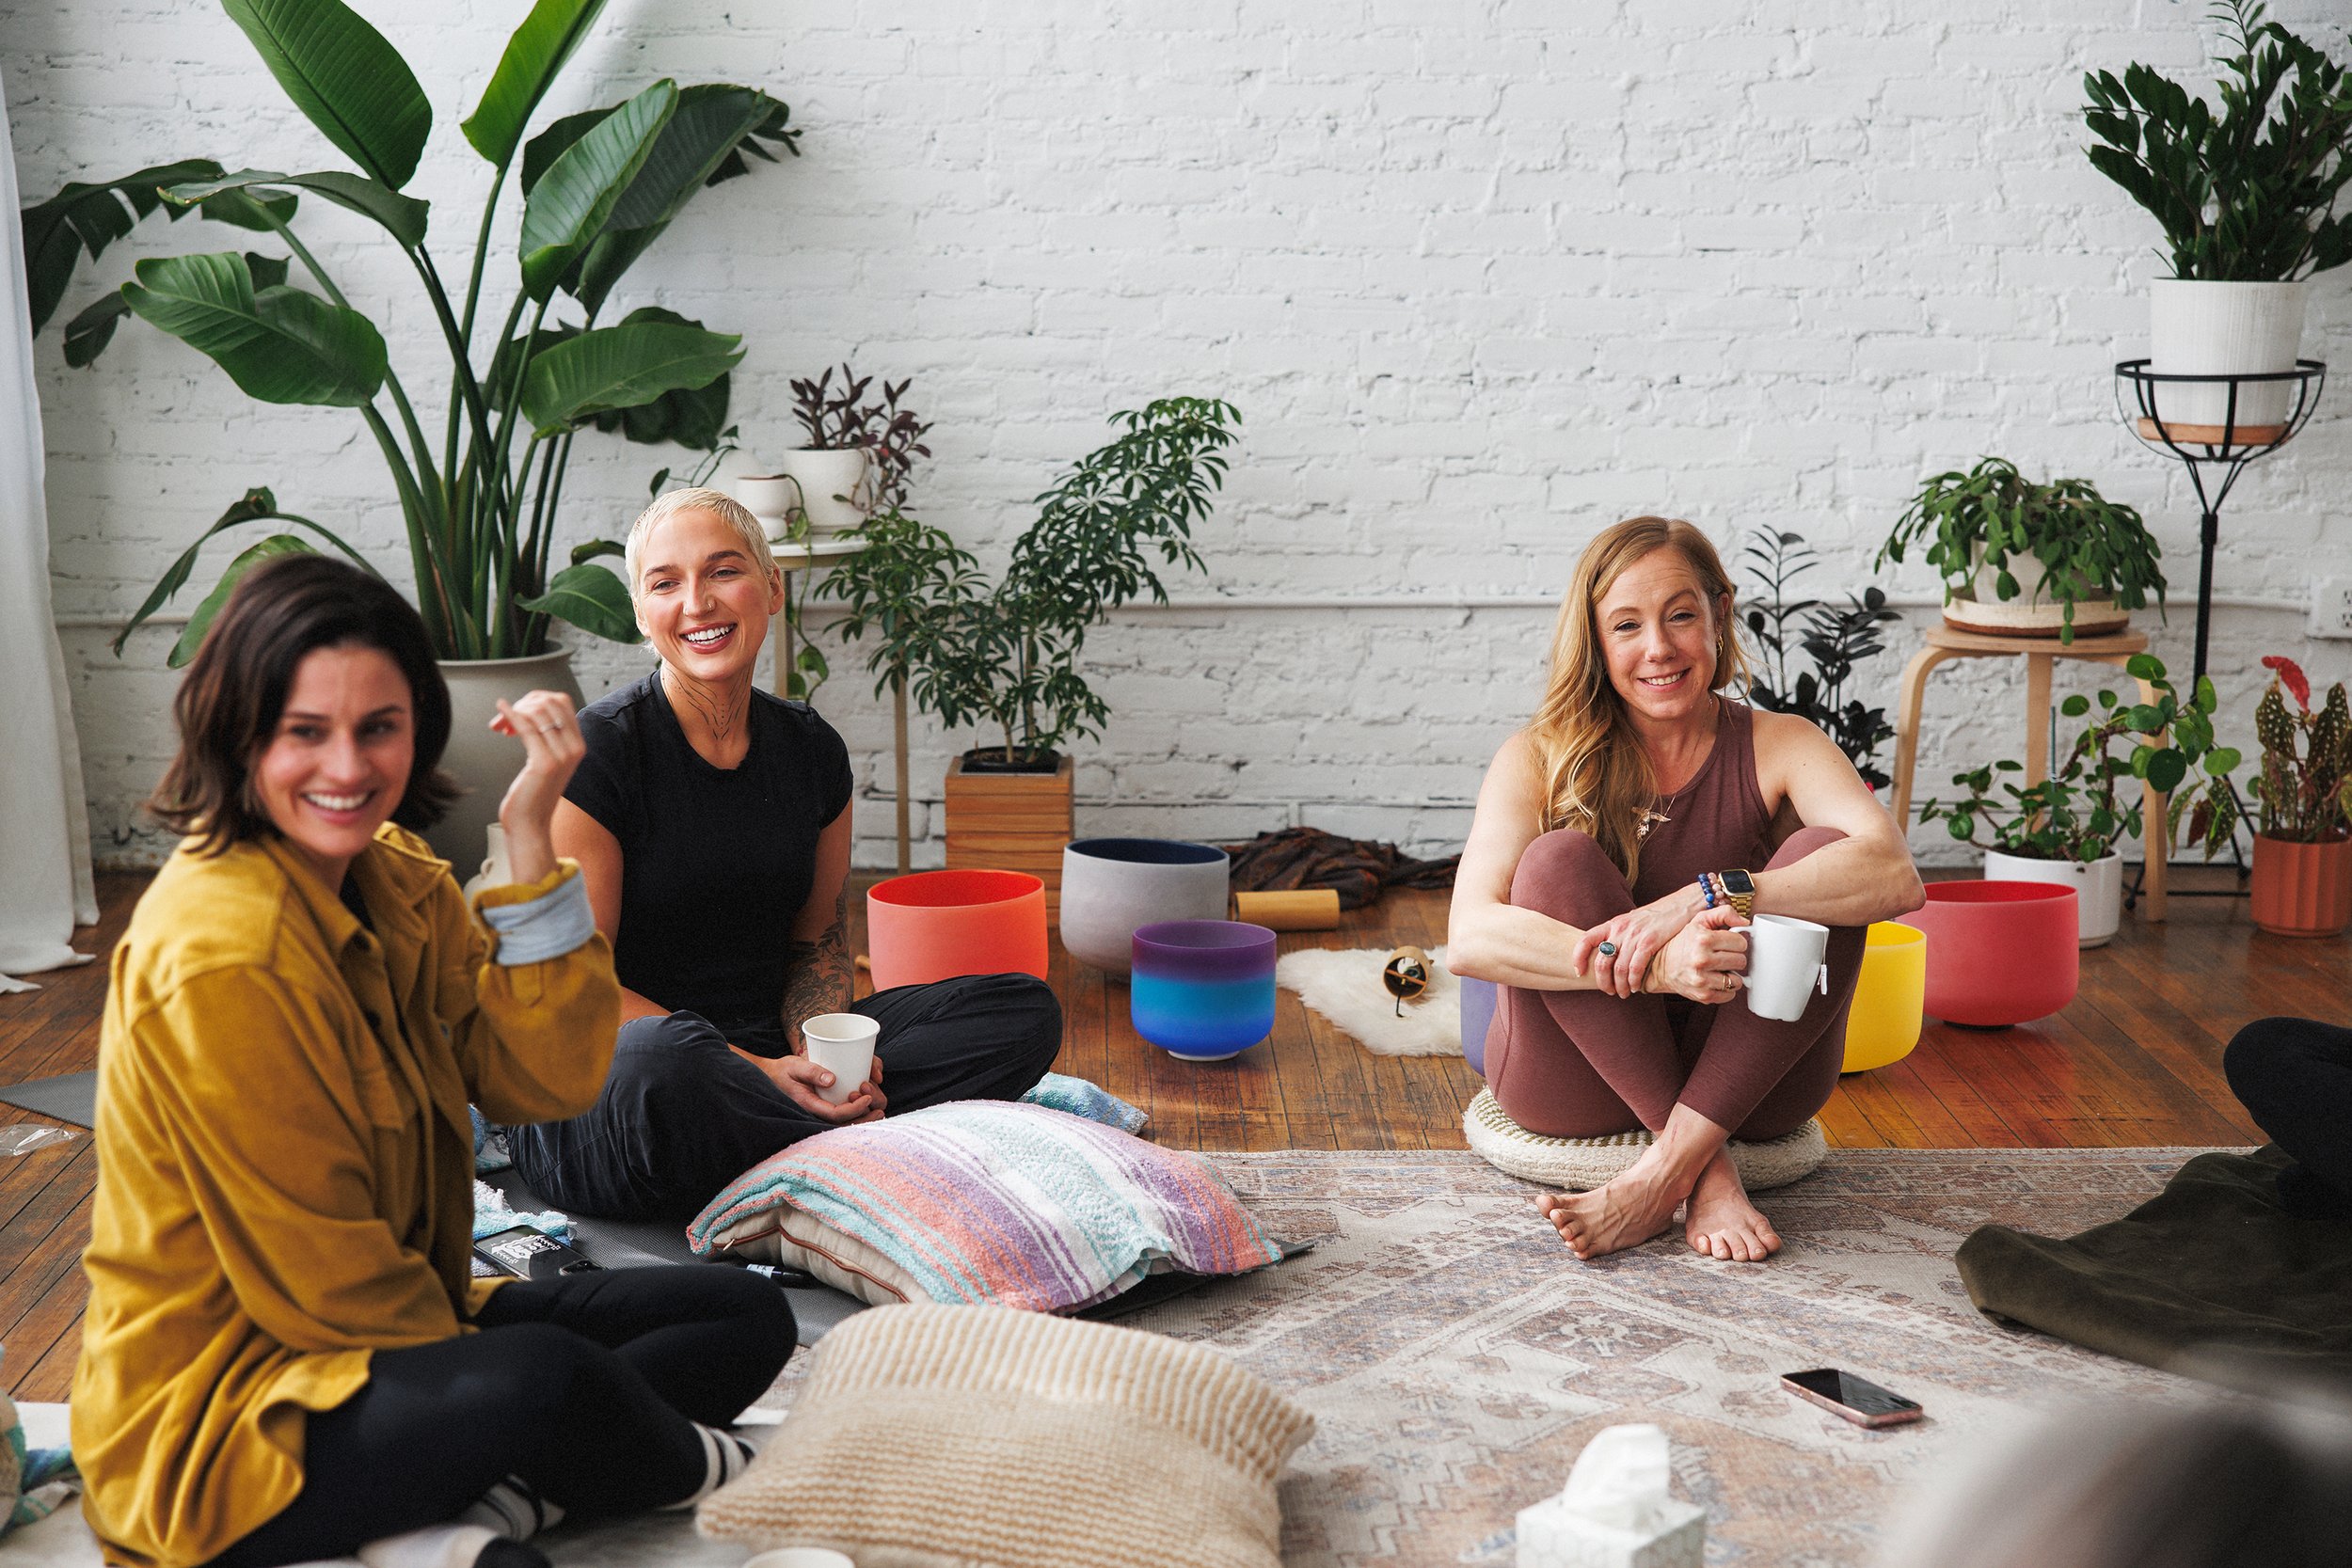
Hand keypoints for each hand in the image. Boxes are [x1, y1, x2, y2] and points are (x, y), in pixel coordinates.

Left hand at [490, 691, 583, 883]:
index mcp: (578, 744)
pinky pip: (526, 728)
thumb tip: (524, 708)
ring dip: (514, 711)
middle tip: (505, 717)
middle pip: (550, 702)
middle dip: (524, 702)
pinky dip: (510, 714)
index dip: (537, 698)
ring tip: (499, 724)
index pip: (562, 701)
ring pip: (537, 712)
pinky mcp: (544, 763)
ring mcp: (561, 756)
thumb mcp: (546, 760)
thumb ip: (545, 737)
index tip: (519, 710)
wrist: (530, 824)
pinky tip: (500, 708)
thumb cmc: (532, 794)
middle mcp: (574, 748)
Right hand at [770, 1050, 886, 1124]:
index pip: (835, 1115)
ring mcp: (823, 1110)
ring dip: (865, 1114)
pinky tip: (870, 1101)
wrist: (773, 1077)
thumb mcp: (794, 1067)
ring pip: (848, 1121)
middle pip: (846, 1123)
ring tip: (876, 1103)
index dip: (854, 1109)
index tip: (866, 1096)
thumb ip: (811, 1072)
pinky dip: (860, 1110)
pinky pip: (846, 1114)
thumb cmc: (783, 1071)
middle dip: (865, 1116)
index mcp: (810, 1106)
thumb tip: (831, 1079)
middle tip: (877, 1105)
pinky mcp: (827, 1105)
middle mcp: (818, 1112)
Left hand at [1571, 889, 1699, 997]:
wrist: (1681, 905)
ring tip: (1625, 993)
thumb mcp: (1632, 922)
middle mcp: (1620, 929)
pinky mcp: (1650, 941)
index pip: (1585, 940)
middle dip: (1603, 981)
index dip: (1578, 958)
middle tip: (1610, 991)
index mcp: (1613, 924)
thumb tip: (1608, 957)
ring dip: (1621, 986)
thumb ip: (1619, 936)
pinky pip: (1636, 967)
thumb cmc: (1656, 917)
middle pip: (1601, 961)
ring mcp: (1635, 935)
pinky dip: (1635, 981)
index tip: (1579, 972)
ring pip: (1619, 969)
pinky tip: (1637, 987)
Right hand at [1648, 904, 1749, 1003]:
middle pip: (1741, 961)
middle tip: (1723, 956)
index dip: (1736, 942)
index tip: (1728, 944)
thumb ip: (1723, 914)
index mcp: (1703, 939)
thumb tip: (1744, 922)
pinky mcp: (1703, 995)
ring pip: (1737, 980)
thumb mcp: (1700, 921)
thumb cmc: (1682, 943)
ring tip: (1720, 969)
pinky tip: (1716, 980)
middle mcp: (1702, 960)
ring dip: (1731, 975)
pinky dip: (1726, 989)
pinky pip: (1729, 995)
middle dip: (1734, 958)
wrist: (1660, 966)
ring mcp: (1702, 979)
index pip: (1741, 943)